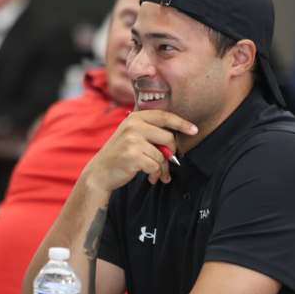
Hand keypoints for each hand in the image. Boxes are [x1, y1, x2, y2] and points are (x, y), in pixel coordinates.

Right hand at [83, 110, 197, 192]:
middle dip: (171, 153)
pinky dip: (154, 174)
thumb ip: (150, 132)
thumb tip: (176, 139)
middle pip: (168, 137)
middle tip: (167, 162)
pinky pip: (155, 166)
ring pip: (162, 155)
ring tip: (155, 174)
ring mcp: (132, 140)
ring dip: (162, 168)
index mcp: (135, 117)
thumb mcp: (132, 136)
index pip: (164, 116)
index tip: (194, 130)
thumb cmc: (121, 155)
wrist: (100, 172)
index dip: (181, 123)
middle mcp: (133, 126)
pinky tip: (148, 176)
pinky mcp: (133, 155)